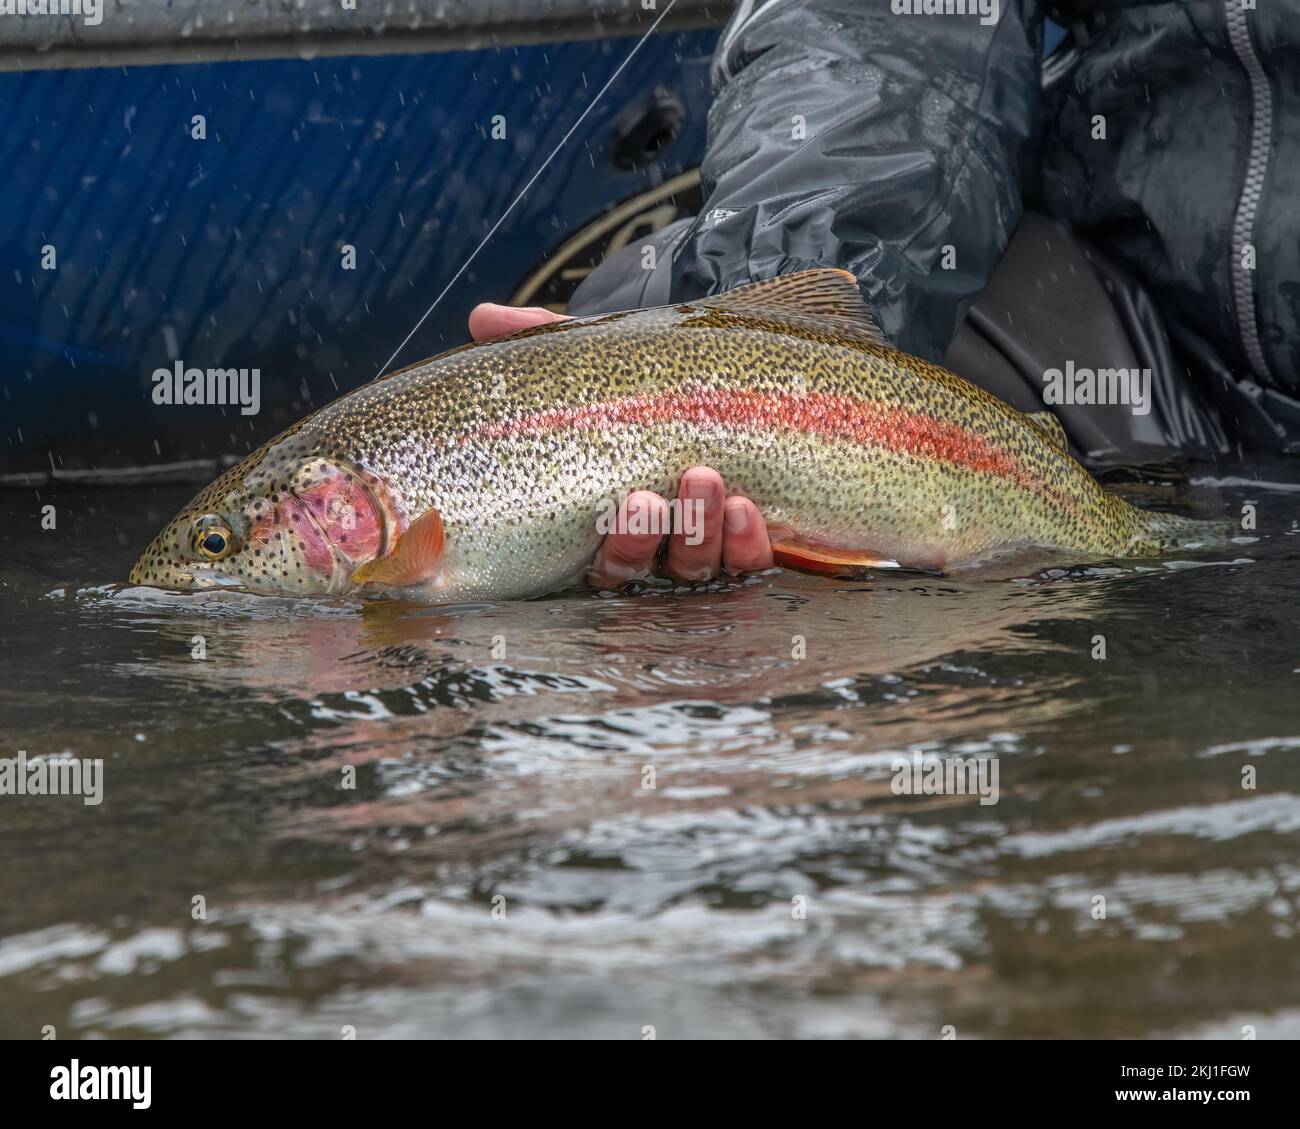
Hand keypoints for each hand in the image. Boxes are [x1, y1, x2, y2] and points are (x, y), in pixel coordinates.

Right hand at [468, 303, 774, 584]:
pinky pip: (748, 564)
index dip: (619, 543)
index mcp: (603, 524)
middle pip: (643, 569)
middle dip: (647, 537)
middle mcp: (650, 548)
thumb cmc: (643, 384)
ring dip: (701, 532)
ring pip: (694, 567)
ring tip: (707, 479)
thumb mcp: (597, 361)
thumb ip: (542, 342)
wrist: (723, 377)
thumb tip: (482, 317)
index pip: (602, 558)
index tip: (632, 498)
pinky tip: (746, 511)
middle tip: (651, 496)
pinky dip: (747, 545)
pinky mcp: (747, 546)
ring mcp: (700, 550)